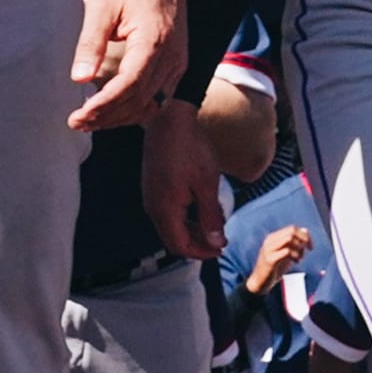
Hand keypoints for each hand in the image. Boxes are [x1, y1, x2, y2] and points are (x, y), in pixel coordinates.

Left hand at [69, 0, 186, 129]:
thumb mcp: (102, 5)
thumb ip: (90, 42)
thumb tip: (79, 79)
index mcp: (154, 41)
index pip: (129, 85)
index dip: (104, 105)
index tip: (79, 115)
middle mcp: (171, 58)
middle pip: (140, 101)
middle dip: (107, 117)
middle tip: (76, 123)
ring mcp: (177, 64)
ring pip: (151, 105)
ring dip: (120, 118)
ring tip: (89, 121)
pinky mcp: (176, 66)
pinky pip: (158, 98)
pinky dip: (135, 109)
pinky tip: (112, 111)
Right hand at [139, 99, 226, 259]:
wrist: (169, 120)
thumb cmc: (189, 148)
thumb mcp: (207, 184)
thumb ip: (211, 216)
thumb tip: (216, 242)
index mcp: (165, 208)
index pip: (179, 246)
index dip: (201, 252)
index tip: (221, 249)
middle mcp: (153, 206)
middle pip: (173, 238)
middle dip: (197, 243)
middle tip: (220, 239)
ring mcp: (151, 195)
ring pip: (170, 225)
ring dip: (192, 230)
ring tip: (214, 223)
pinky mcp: (153, 186)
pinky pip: (167, 211)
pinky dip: (184, 217)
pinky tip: (201, 207)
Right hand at [245, 224, 311, 292]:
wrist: (260, 283)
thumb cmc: (274, 269)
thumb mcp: (286, 255)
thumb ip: (294, 244)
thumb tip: (305, 231)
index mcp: (273, 238)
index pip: (292, 228)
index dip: (304, 235)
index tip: (310, 246)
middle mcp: (269, 241)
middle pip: (291, 231)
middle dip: (304, 239)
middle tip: (309, 250)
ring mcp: (269, 249)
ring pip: (289, 239)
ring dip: (299, 248)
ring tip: (299, 258)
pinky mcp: (270, 259)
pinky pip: (286, 251)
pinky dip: (295, 255)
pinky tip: (296, 262)